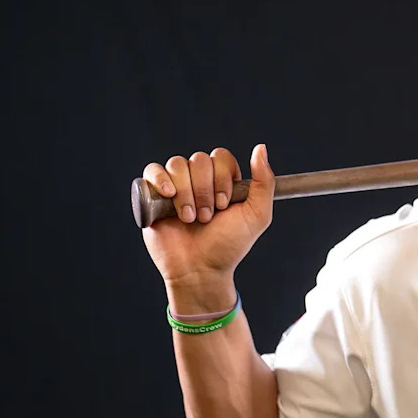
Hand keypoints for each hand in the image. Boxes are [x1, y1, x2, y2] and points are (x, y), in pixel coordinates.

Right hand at [140, 144, 274, 302]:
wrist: (199, 270)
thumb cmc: (228, 245)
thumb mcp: (257, 215)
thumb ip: (264, 182)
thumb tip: (260, 148)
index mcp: (223, 180)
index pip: (221, 157)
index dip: (222, 178)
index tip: (225, 205)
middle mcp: (199, 180)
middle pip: (199, 160)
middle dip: (205, 190)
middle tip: (207, 218)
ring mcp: (176, 187)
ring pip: (177, 164)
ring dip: (186, 192)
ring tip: (190, 218)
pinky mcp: (153, 196)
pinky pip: (152, 170)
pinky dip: (160, 179)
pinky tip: (169, 196)